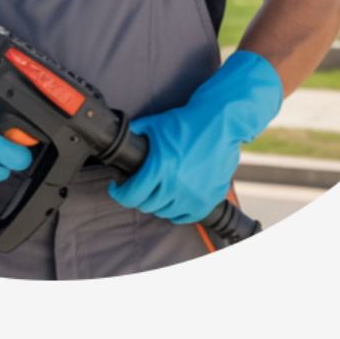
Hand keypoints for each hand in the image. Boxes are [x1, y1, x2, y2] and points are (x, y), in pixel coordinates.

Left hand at [109, 51, 282, 223]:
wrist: (222, 122)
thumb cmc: (188, 121)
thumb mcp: (155, 124)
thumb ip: (135, 132)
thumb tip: (119, 139)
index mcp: (160, 167)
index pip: (131, 195)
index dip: (119, 193)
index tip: (116, 188)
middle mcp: (176, 185)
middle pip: (146, 205)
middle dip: (138, 196)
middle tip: (140, 186)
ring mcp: (194, 195)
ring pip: (165, 212)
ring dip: (158, 203)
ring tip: (159, 191)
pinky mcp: (209, 199)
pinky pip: (186, 217)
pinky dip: (178, 211)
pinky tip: (175, 200)